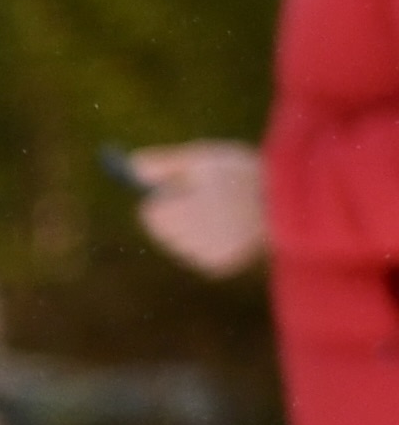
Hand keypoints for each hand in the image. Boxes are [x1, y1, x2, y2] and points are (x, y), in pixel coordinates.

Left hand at [134, 141, 268, 279]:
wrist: (293, 201)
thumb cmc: (244, 174)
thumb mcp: (205, 159)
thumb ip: (165, 163)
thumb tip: (132, 165)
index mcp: (180, 211)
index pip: (150, 212)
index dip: (165, 197)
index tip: (182, 188)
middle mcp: (188, 238)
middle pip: (163, 231)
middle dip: (176, 215)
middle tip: (205, 200)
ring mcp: (202, 255)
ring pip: (182, 243)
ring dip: (194, 230)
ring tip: (225, 212)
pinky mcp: (218, 266)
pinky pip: (200, 254)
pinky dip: (211, 243)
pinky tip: (232, 228)